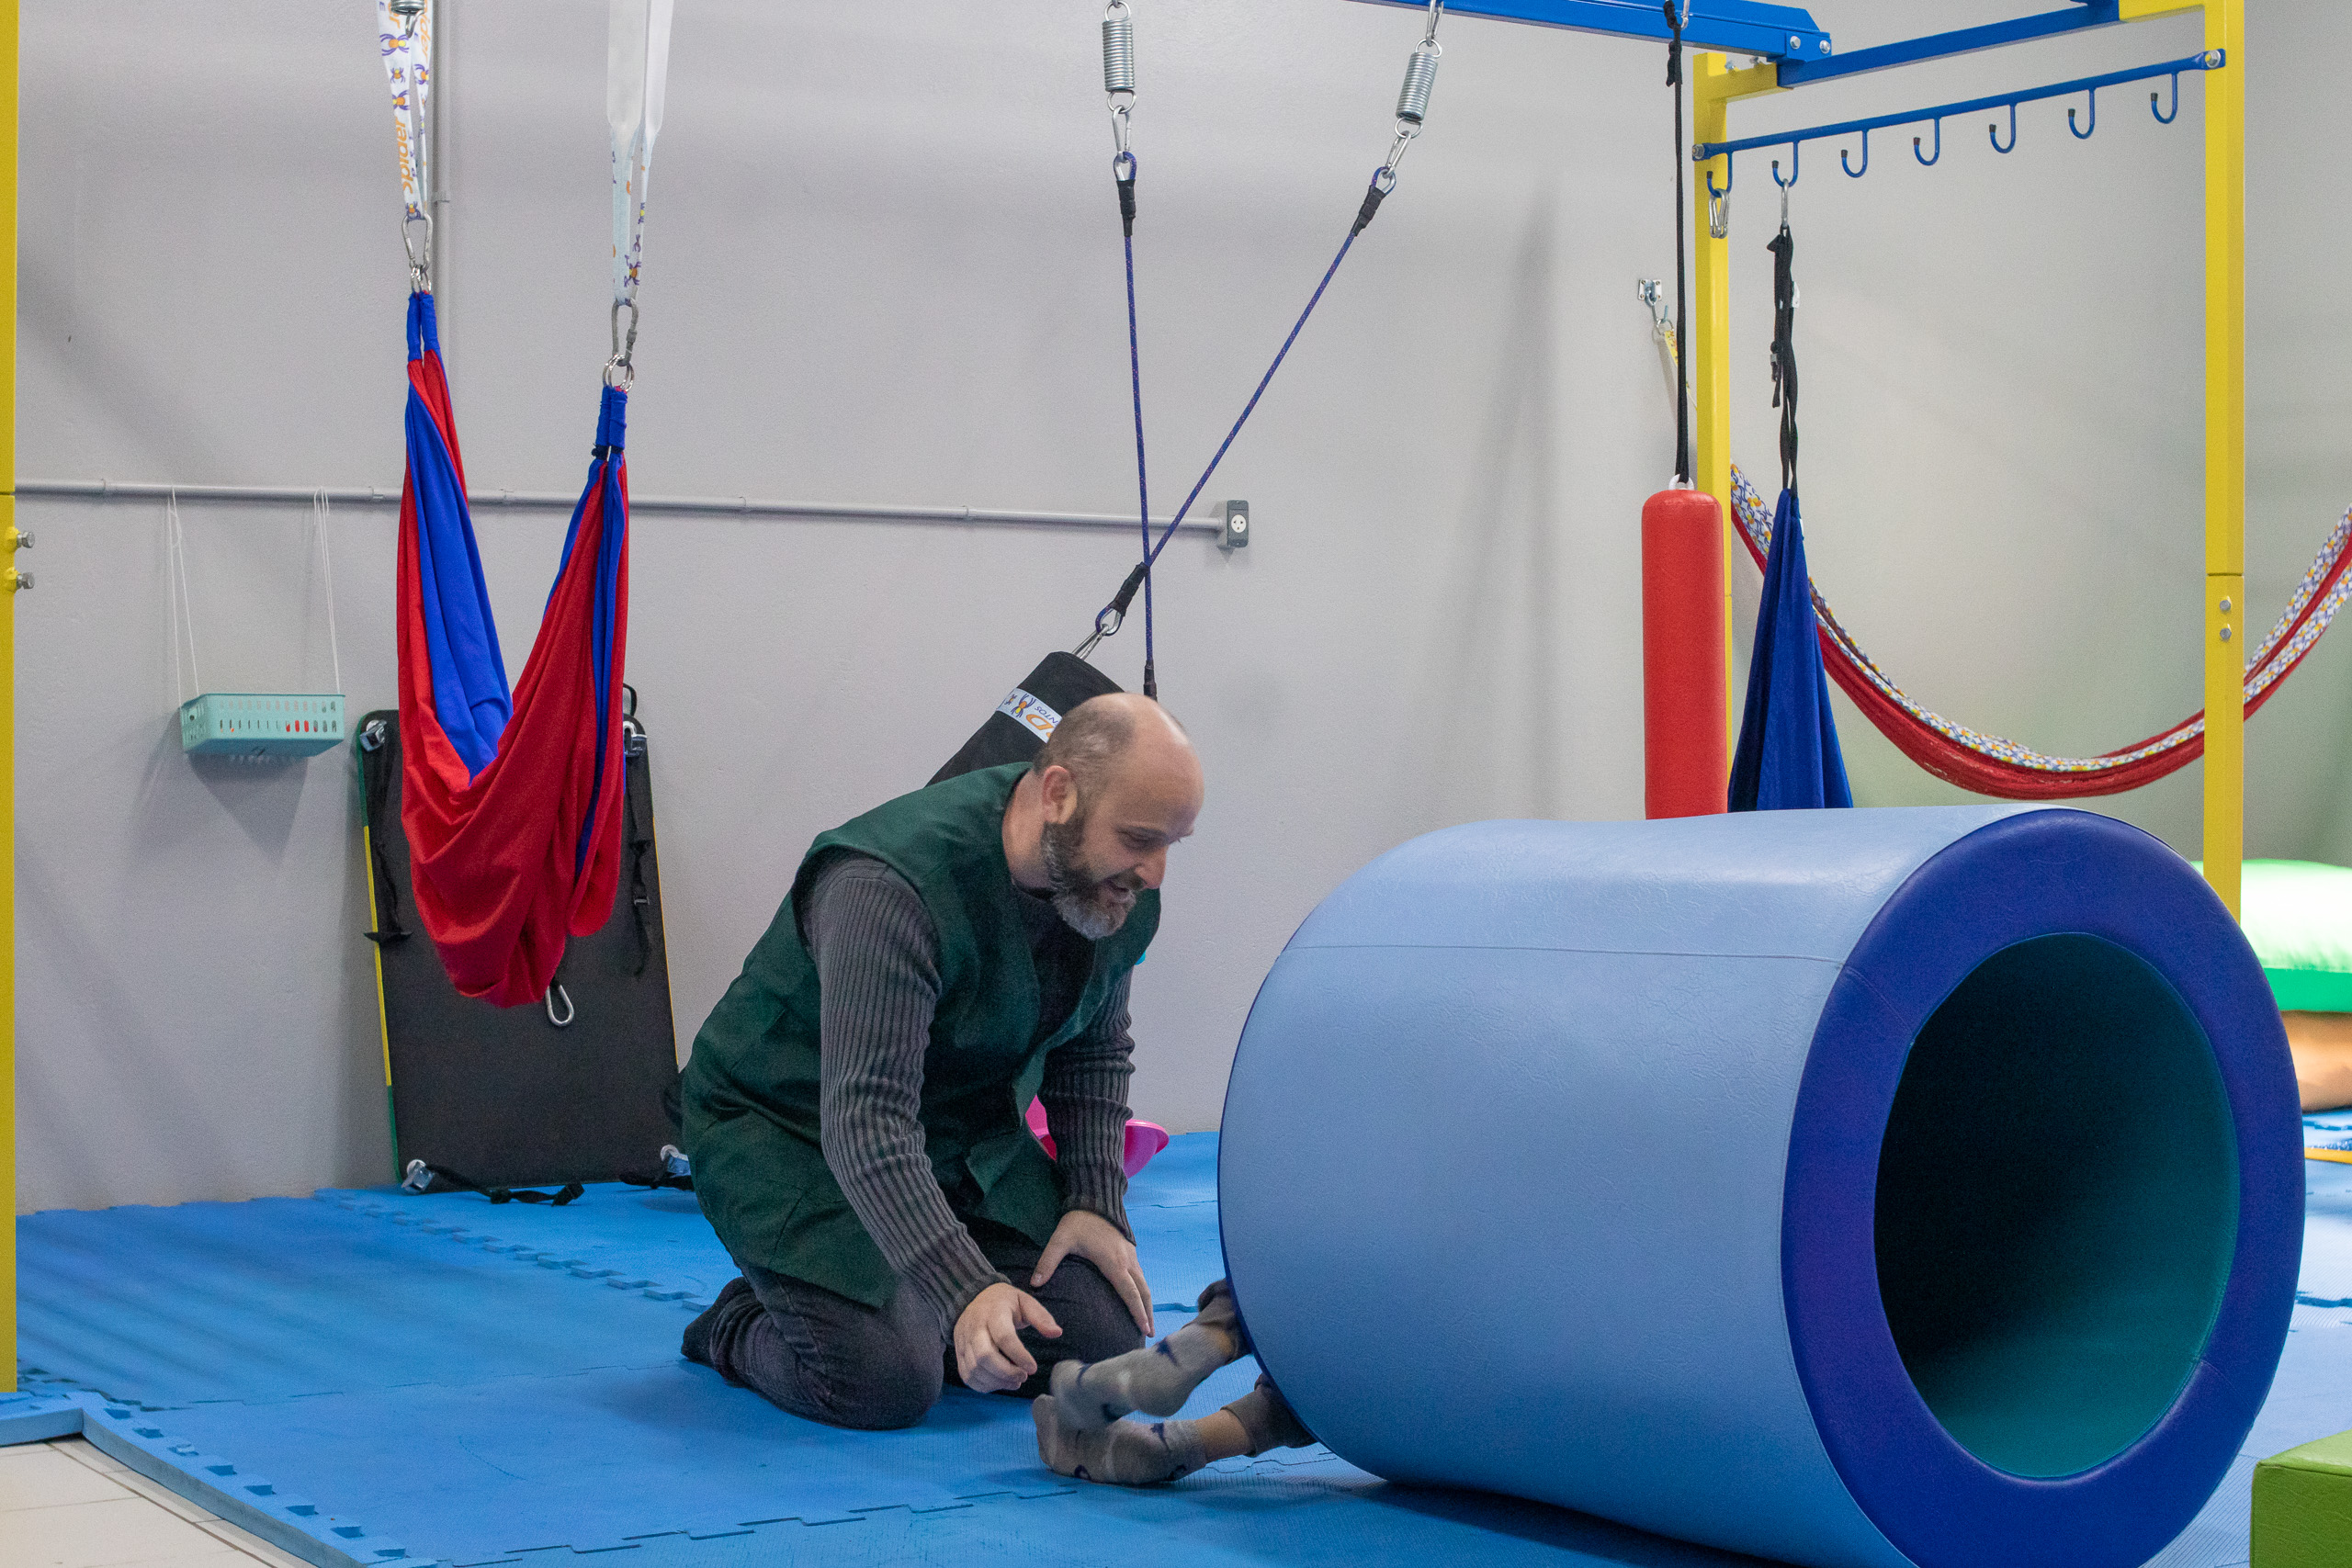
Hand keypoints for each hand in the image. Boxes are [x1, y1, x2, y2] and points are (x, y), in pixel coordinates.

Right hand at [955, 1282, 1060, 1392]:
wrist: (974, 1297)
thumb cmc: (1004, 1302)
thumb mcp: (1025, 1302)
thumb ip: (1041, 1317)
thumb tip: (1057, 1333)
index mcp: (993, 1312)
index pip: (1003, 1337)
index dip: (1019, 1356)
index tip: (1033, 1368)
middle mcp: (974, 1326)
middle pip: (984, 1356)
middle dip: (1006, 1372)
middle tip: (1023, 1376)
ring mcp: (963, 1341)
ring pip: (975, 1369)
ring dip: (997, 1381)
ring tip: (1015, 1381)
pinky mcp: (958, 1352)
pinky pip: (967, 1375)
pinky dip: (984, 1385)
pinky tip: (1000, 1383)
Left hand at [1033, 1209, 1153, 1334]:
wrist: (1094, 1200)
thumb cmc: (1078, 1222)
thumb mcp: (1060, 1240)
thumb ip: (1047, 1262)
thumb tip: (1034, 1284)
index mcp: (1113, 1263)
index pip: (1130, 1292)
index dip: (1137, 1312)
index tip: (1144, 1328)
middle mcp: (1127, 1262)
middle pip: (1143, 1292)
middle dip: (1147, 1313)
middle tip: (1151, 1333)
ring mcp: (1131, 1256)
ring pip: (1144, 1284)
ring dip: (1147, 1303)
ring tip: (1148, 1322)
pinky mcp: (1130, 1251)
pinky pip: (1141, 1276)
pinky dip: (1143, 1291)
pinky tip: (1140, 1299)